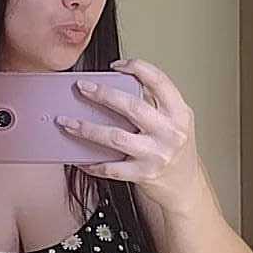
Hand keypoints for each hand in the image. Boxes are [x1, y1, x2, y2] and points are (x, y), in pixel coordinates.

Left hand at [56, 58, 203, 214]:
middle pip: (132, 106)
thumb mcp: (175, 121)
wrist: (185, 186)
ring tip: (66, 121)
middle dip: (102, 94)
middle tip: (81, 87)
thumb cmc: (176, 150)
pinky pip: (110, 168)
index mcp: (179, 113)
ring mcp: (156, 155)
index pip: (159, 81)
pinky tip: (78, 157)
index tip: (116, 65)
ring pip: (115, 137)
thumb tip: (117, 84)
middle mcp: (169, 133)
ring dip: (86, 128)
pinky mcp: (143, 175)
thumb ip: (154, 103)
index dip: (137, 68)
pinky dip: (91, 163)